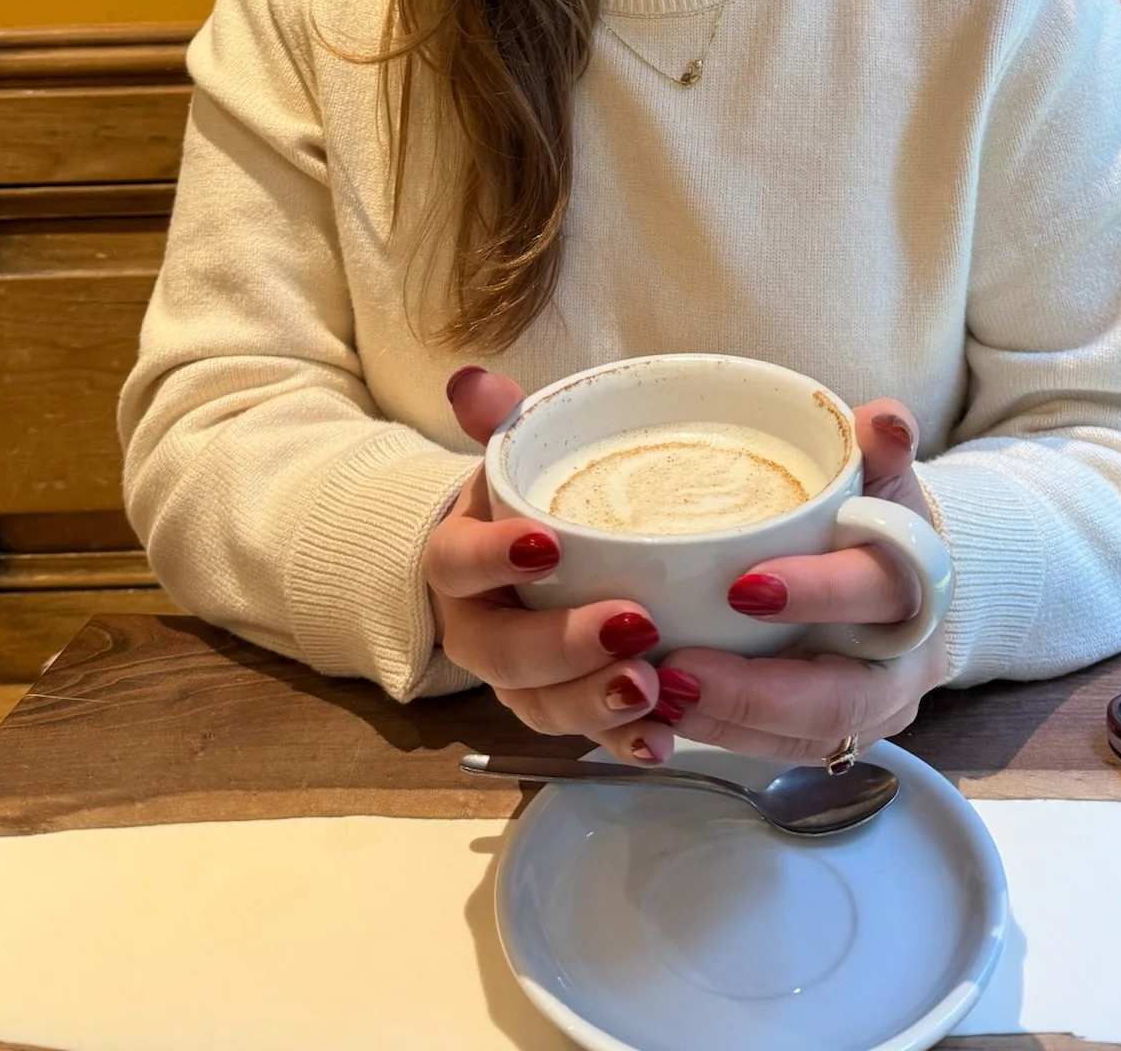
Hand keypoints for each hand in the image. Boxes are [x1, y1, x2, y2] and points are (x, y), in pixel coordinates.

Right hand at [422, 367, 689, 764]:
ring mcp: (516, 680)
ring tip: (653, 691)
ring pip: (540, 706)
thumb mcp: (510, 456)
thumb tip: (471, 378)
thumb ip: (497, 420)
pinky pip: (582, 738)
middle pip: (503, 653)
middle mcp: (478, 630)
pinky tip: (665, 738)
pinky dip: (622, 743)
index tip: (550, 544)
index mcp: (456, 563)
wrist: (507, 563)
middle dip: (565, 647)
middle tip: (634, 628)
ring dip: (595, 705)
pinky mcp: (558, 710)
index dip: (496, 559)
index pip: (457, 563)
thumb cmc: (519, 505)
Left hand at [649, 400, 952, 761]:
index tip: (741, 587)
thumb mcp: (890, 478)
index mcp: (919, 585)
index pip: (874, 590)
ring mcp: (875, 711)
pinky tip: (668, 717)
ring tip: (656, 697)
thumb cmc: (889, 523)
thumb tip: (881, 418)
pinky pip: (785, 752)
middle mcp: (903, 662)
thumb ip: (882, 446)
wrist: (923, 585)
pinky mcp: (838, 736)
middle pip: (839, 696)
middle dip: (754, 692)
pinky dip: (726, 737)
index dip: (816, 592)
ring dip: (728, 723)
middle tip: (675, 671)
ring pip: (806, 737)